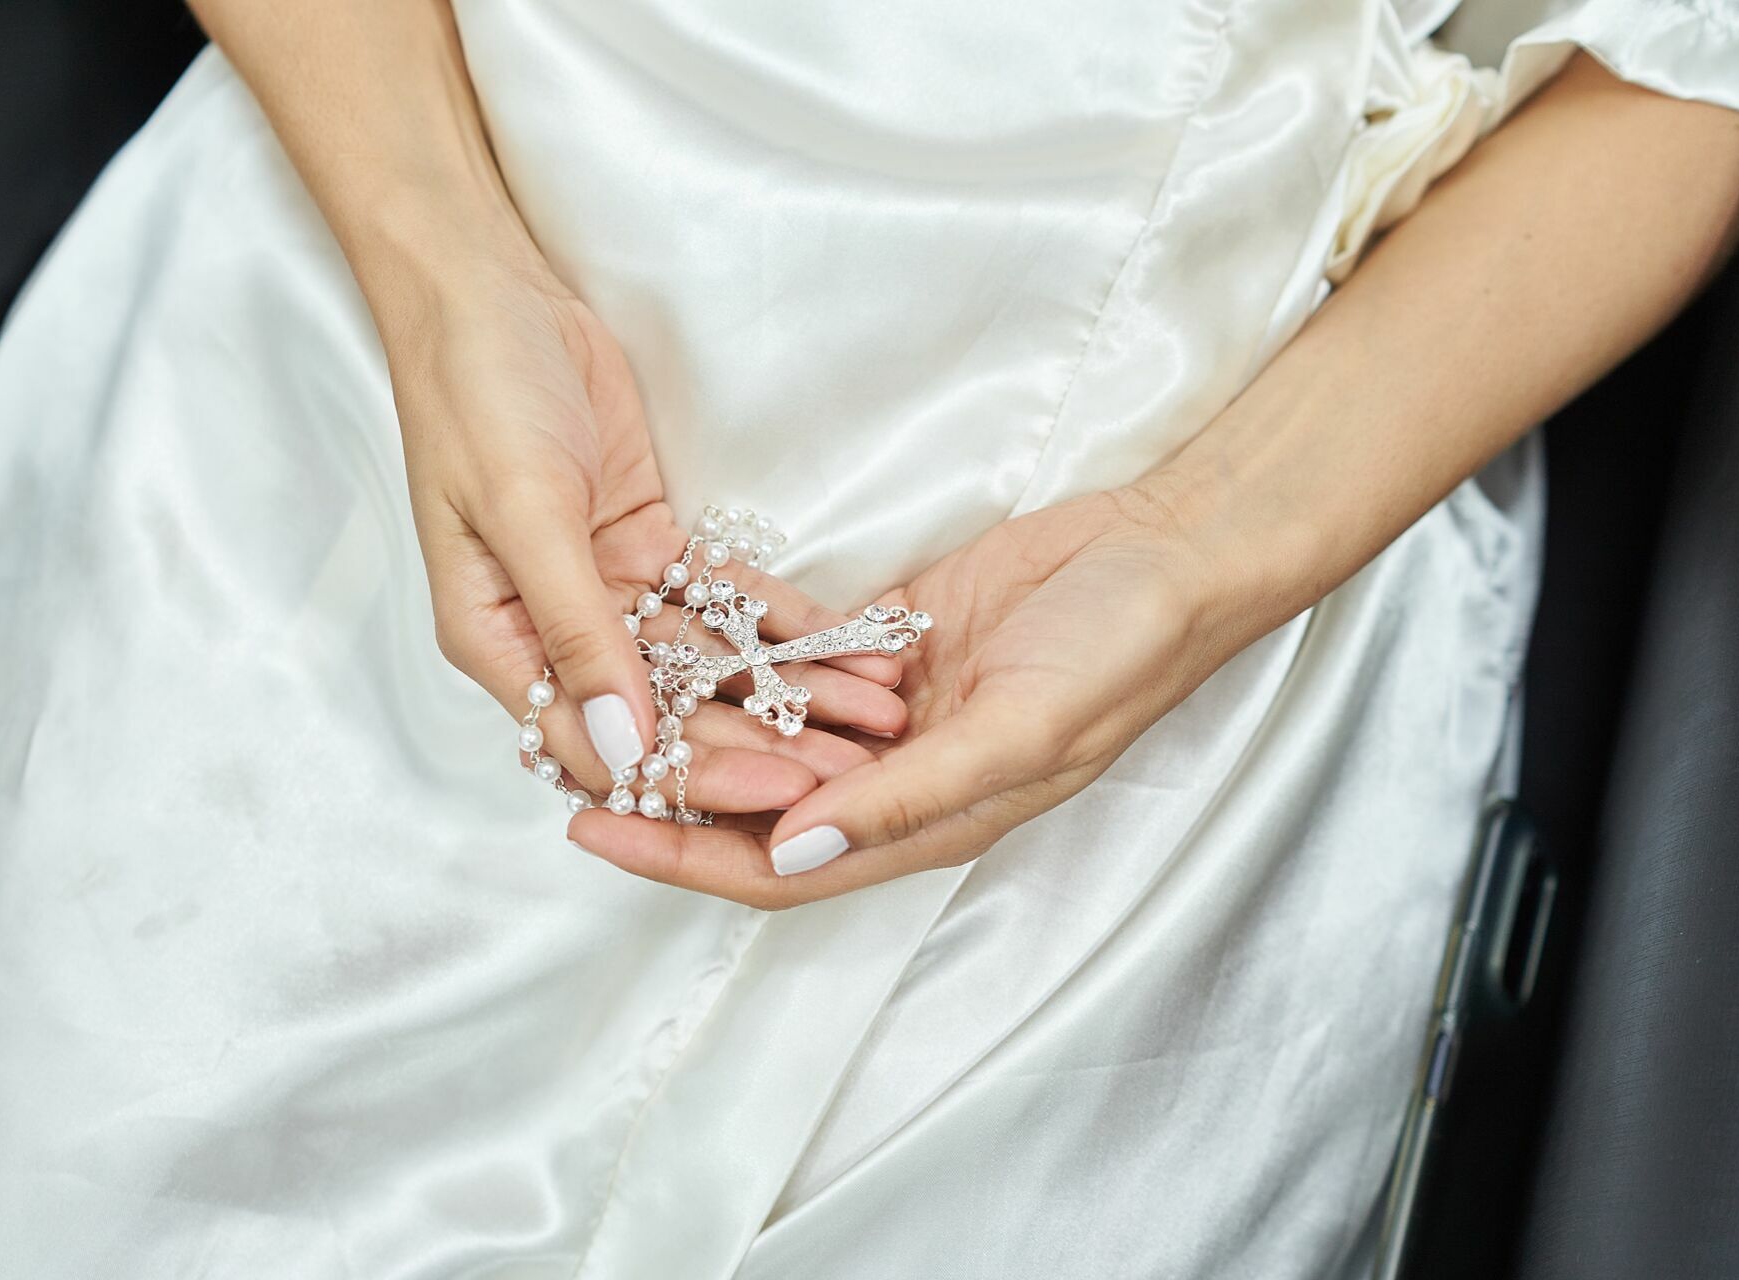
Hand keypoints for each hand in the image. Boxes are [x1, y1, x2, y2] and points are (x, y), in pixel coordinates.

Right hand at [381, 250, 905, 810]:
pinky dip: (787, 624)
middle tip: (856, 770)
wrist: (491, 291)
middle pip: (668, 715)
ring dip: (791, 690)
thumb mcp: (523, 511)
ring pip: (709, 664)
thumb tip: (622, 745)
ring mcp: (608, 591)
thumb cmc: (477, 394)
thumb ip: (574, 628)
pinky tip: (854, 646)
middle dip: (763, 744)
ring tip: (877, 714)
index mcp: (500, 643)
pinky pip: (726, 601)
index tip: (778, 791)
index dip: (689, 775)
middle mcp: (557, 633)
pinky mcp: (651, 546)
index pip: (600, 742)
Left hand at [568, 485, 1237, 905]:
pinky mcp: (893, 636)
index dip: (680, 859)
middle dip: (665, 794)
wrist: (1170, 551)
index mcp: (925, 822)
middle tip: (568, 761)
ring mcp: (892, 707)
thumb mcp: (1019, 730)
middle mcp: (896, 776)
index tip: (593, 831)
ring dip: (694, 723)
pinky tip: (678, 627)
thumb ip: (904, 798)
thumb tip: (785, 851)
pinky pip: (799, 654)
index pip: (776, 867)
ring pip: (769, 731)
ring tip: (603, 698)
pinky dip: (745, 648)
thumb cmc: (1119, 651)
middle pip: (755, 805)